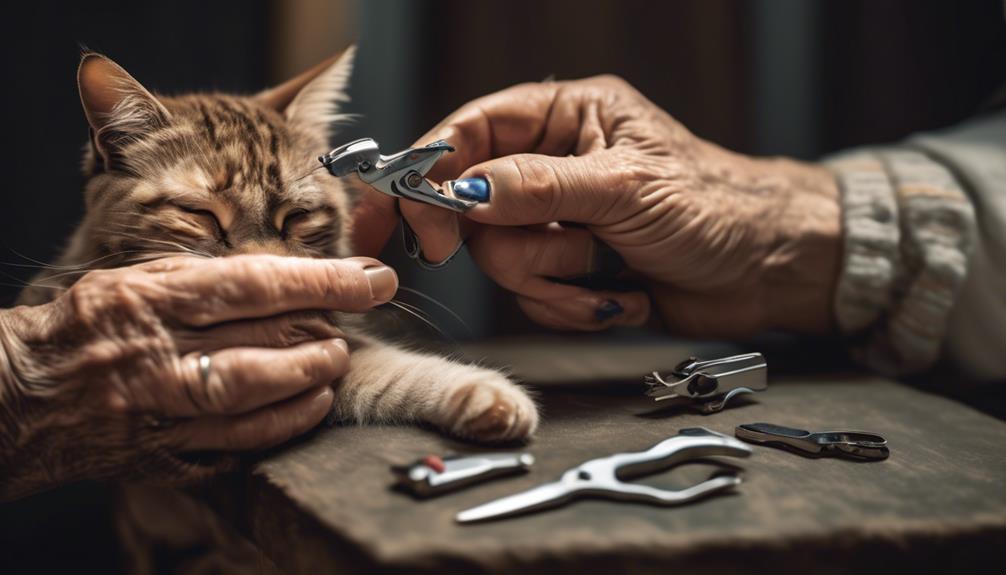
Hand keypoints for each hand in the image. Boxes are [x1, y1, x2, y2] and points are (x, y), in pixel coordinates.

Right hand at [0, 254, 397, 500]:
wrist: (19, 395)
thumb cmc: (85, 327)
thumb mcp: (138, 281)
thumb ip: (207, 281)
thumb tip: (288, 278)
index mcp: (153, 297)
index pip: (255, 283)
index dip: (323, 281)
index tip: (371, 278)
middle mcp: (158, 352)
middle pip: (263, 340)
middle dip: (323, 330)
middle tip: (352, 323)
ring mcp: (159, 408)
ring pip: (252, 394)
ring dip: (307, 378)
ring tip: (333, 363)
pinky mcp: (160, 452)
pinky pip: (234, 444)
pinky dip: (280, 426)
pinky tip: (307, 408)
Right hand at [353, 76, 840, 334]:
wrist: (767, 269)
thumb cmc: (717, 206)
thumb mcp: (626, 187)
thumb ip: (538, 186)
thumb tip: (464, 189)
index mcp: (567, 118)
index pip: (473, 132)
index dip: (436, 173)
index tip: (422, 221)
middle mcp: (553, 167)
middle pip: (476, 210)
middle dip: (519, 243)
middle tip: (563, 251)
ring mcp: (559, 224)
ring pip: (502, 262)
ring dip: (557, 278)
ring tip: (610, 270)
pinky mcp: (569, 272)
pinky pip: (532, 299)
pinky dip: (574, 306)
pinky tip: (620, 293)